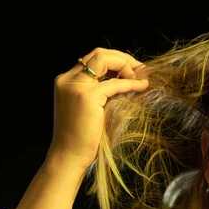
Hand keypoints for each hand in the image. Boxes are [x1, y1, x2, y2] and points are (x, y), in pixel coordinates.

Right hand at [47, 48, 148, 169]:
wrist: (68, 156)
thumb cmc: (81, 137)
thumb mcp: (88, 107)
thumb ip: (99, 91)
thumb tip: (125, 80)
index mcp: (66, 80)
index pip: (93, 58)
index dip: (115, 60)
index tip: (132, 69)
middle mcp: (68, 79)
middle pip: (99, 53)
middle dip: (123, 58)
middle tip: (140, 69)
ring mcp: (75, 86)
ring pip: (105, 59)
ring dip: (127, 66)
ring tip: (141, 77)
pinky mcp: (87, 96)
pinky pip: (115, 83)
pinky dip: (131, 83)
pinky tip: (142, 86)